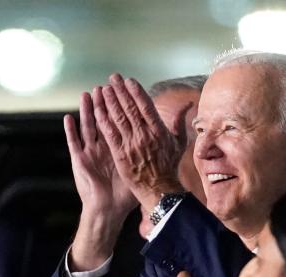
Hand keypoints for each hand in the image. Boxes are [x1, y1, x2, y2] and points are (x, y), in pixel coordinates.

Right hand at [66, 91, 139, 270]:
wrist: (110, 209)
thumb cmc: (126, 191)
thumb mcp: (141, 169)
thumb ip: (154, 151)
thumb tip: (170, 141)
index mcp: (118, 146)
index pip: (121, 120)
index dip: (123, 105)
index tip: (125, 88)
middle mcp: (103, 146)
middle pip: (104, 120)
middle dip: (106, 102)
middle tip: (105, 86)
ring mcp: (90, 152)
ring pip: (88, 127)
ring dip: (87, 111)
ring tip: (86, 95)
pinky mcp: (80, 161)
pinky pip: (74, 144)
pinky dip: (70, 131)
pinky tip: (68, 118)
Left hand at [93, 74, 189, 213]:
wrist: (159, 189)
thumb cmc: (169, 166)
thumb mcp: (179, 143)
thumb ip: (180, 122)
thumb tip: (188, 105)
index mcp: (159, 130)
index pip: (146, 106)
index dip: (136, 92)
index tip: (129, 81)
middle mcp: (145, 135)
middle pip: (130, 108)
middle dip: (120, 91)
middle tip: (113, 78)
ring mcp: (131, 145)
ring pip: (118, 118)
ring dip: (110, 102)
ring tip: (103, 89)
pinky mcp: (120, 154)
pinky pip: (110, 134)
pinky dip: (103, 121)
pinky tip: (97, 110)